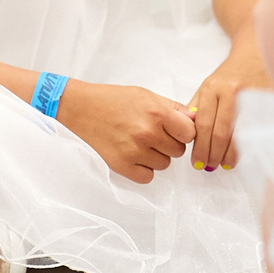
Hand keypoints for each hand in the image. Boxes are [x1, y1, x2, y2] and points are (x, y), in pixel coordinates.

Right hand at [57, 81, 195, 182]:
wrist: (79, 110)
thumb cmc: (112, 100)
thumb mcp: (145, 95)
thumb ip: (172, 108)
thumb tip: (194, 119)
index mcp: (156, 113)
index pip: (189, 133)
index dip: (183, 131)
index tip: (175, 129)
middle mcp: (147, 133)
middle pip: (178, 151)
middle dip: (169, 143)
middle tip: (153, 134)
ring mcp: (134, 152)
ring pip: (164, 165)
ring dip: (156, 156)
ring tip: (140, 143)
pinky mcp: (121, 166)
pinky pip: (148, 177)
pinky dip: (144, 170)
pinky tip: (134, 156)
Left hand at [189, 43, 268, 170]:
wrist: (256, 53)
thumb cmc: (230, 75)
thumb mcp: (207, 86)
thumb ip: (197, 109)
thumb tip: (187, 136)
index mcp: (212, 88)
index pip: (203, 124)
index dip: (199, 147)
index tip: (196, 162)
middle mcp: (231, 91)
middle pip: (220, 132)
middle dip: (214, 154)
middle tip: (210, 167)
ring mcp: (252, 95)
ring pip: (240, 133)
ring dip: (231, 154)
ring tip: (225, 165)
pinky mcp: (269, 99)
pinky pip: (257, 128)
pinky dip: (249, 144)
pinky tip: (243, 154)